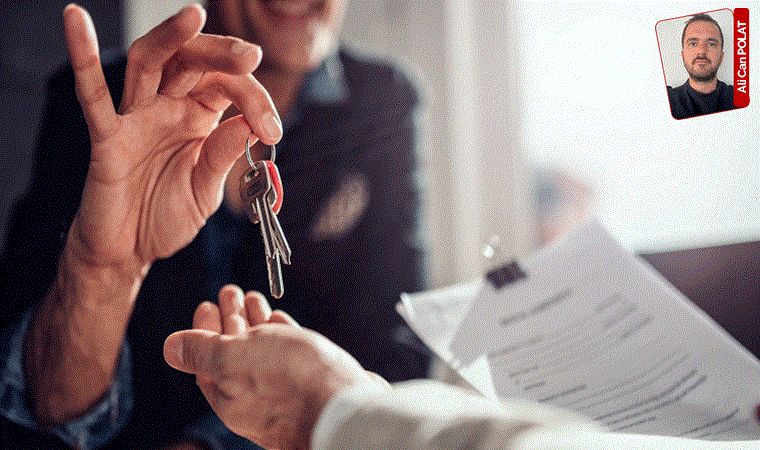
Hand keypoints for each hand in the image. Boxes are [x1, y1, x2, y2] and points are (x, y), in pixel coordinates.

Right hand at [63, 4, 281, 278]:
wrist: (130, 251)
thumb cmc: (165, 216)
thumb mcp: (205, 189)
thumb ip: (222, 157)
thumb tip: (248, 124)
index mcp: (200, 118)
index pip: (228, 88)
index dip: (254, 100)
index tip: (272, 129)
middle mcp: (169, 108)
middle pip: (193, 62)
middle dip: (223, 54)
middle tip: (250, 54)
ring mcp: (137, 118)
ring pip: (151, 62)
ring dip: (172, 37)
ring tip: (194, 14)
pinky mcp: (108, 137)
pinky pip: (93, 96)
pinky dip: (84, 57)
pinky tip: (78, 22)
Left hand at [164, 285, 385, 449]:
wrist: (346, 408)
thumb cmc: (290, 383)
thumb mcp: (234, 359)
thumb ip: (202, 352)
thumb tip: (170, 347)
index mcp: (229, 395)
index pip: (206, 359)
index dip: (203, 329)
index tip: (206, 304)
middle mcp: (253, 396)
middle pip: (233, 352)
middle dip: (230, 318)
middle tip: (229, 290)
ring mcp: (284, 390)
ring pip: (262, 350)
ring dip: (255, 321)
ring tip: (253, 296)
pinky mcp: (311, 381)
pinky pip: (288, 354)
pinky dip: (279, 334)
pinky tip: (279, 319)